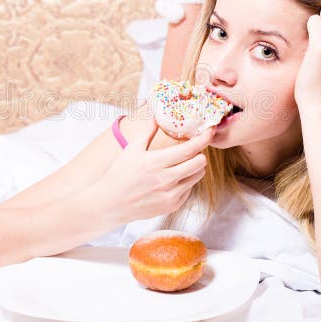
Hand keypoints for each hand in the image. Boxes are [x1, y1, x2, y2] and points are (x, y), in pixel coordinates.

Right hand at [94, 118, 212, 223]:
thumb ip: (147, 131)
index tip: (209, 131)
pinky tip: (174, 178)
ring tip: (183, 163)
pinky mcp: (171, 206)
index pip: (188, 150)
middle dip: (199, 153)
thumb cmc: (120, 174)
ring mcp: (169, 195)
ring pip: (197, 176)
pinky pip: (189, 190)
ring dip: (195, 167)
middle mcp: (165, 180)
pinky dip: (186, 181)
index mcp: (155, 162)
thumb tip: (157, 115)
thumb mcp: (131, 149)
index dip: (203, 139)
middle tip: (192, 149)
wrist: (110, 204)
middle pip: (199, 163)